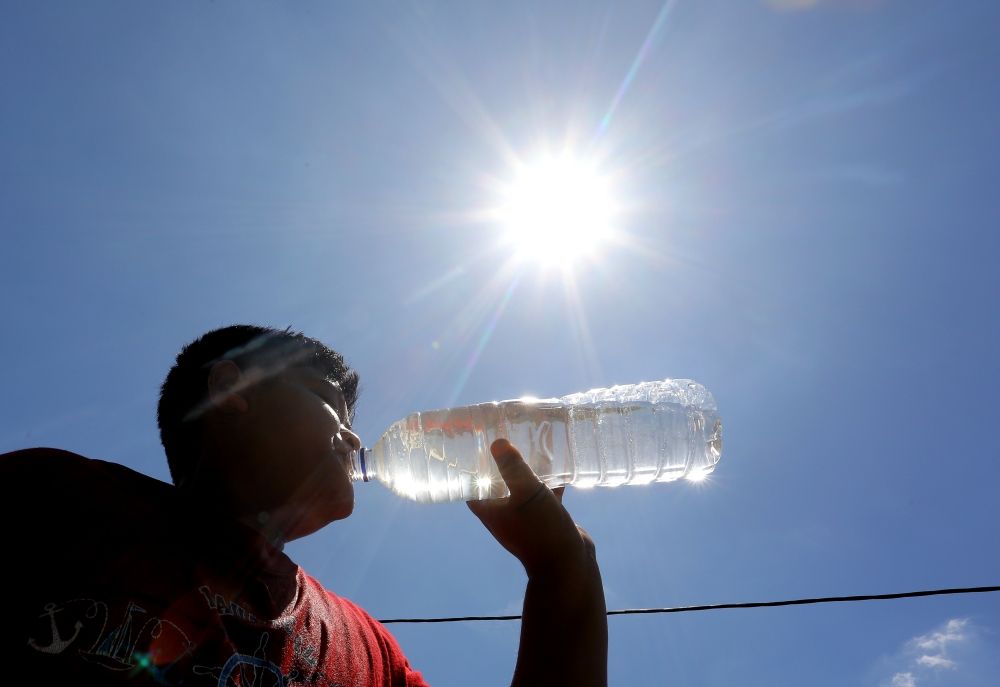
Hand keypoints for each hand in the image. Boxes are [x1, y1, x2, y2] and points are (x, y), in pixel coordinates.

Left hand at [468, 438, 596, 580]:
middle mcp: (503, 513)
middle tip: (506, 436)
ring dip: (526, 469)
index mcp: (489, 510)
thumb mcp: (526, 493)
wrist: (568, 564)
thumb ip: (513, 468)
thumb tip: (497, 442)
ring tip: (532, 444)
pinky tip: (559, 463)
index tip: (474, 444)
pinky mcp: (544, 516)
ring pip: (521, 486)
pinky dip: (549, 480)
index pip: (471, 484)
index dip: (470, 466)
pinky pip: (543, 493)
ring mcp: (524, 516)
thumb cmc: (541, 530)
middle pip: (497, 482)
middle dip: (501, 461)